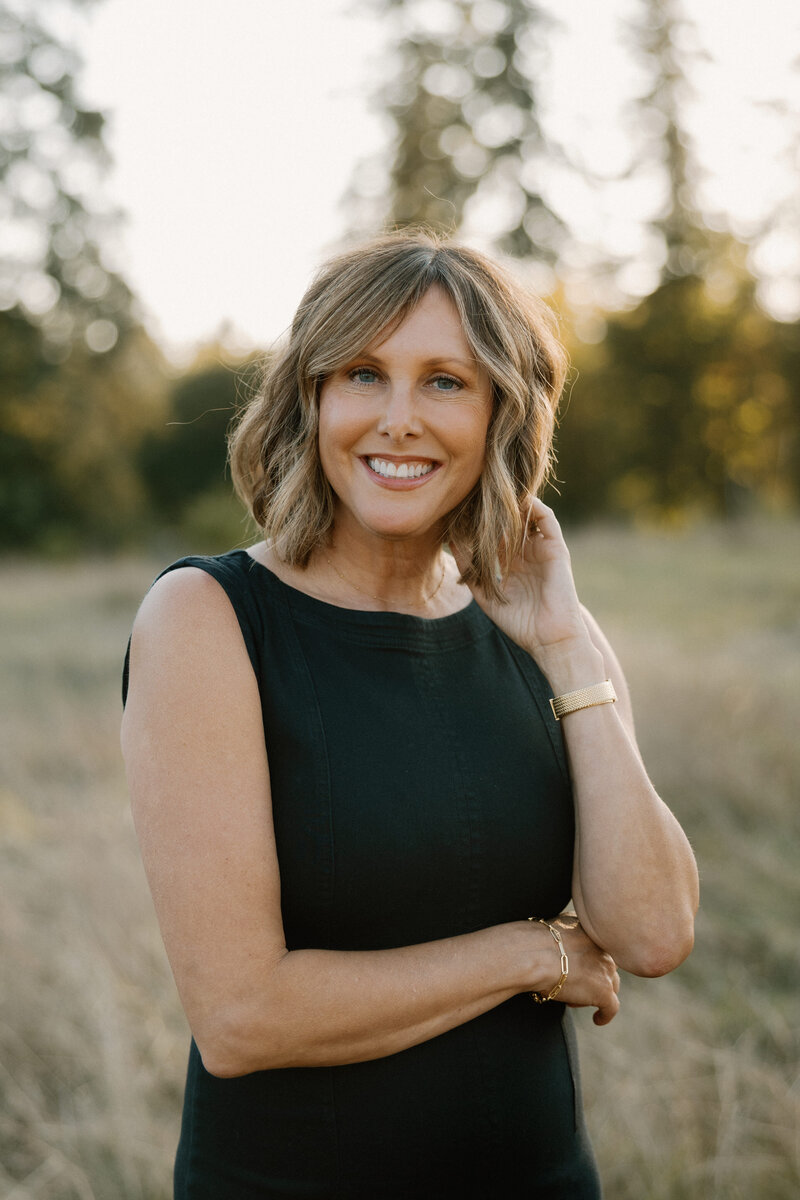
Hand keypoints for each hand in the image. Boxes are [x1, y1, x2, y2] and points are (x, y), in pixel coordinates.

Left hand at [451, 498, 589, 661]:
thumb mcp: (485, 595)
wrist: (549, 638)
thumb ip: (470, 570)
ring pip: (526, 516)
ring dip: (512, 503)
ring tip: (493, 494)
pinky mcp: (556, 547)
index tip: (460, 510)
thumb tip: (452, 543)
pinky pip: (546, 519)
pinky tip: (518, 500)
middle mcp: (526, 553)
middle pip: (508, 521)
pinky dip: (534, 506)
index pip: (493, 534)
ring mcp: (541, 549)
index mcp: (509, 564)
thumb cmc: (519, 623)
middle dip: (493, 509)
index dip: (478, 522)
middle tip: (474, 494)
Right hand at [537, 914, 620, 1026]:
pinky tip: (597, 1020)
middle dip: (593, 975)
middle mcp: (604, 950)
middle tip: (573, 982)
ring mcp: (606, 971)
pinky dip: (605, 1015)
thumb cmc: (536, 941)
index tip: (573, 965)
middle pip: (606, 966)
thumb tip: (556, 937)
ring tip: (575, 999)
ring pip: (610, 985)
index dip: (586, 958)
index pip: (597, 947)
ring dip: (596, 992)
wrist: (537, 956)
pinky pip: (611, 1008)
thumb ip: (564, 930)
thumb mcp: (555, 926)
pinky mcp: (604, 993)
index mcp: (592, 932)